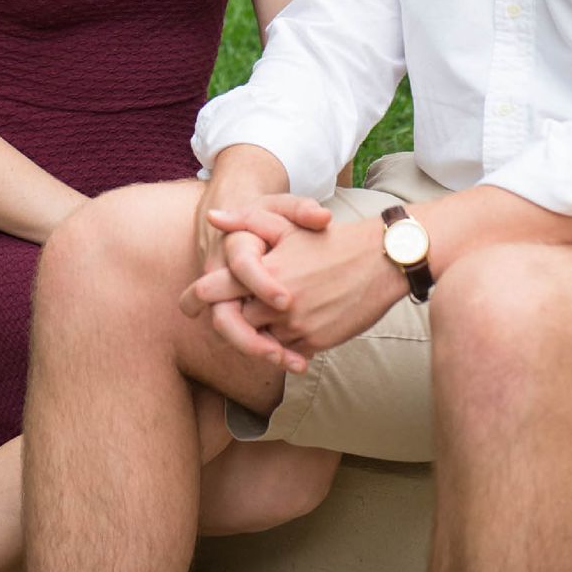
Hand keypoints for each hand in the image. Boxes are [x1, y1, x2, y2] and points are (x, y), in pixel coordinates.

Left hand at [185, 216, 405, 363]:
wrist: (384, 260)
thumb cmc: (335, 241)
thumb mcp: (291, 225)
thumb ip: (249, 221)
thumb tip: (213, 218)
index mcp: (265, 271)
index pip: (211, 291)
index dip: (194, 298)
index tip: (187, 307)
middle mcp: (274, 303)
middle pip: (234, 321)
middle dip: (235, 318)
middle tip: (238, 314)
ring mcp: (295, 326)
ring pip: (261, 340)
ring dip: (263, 332)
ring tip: (276, 317)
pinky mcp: (314, 342)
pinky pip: (287, 353)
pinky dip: (287, 345)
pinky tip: (299, 327)